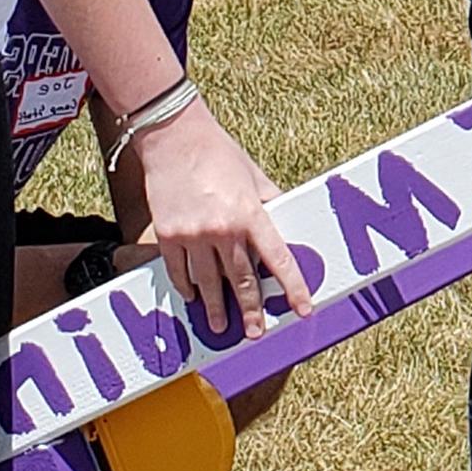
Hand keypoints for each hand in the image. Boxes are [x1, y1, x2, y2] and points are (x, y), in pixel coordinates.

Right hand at [132, 107, 292, 340]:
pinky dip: (187, 287)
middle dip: (251, 310)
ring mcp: (193, 234)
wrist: (174, 138)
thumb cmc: (219, 154)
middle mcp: (223, 229)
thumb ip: (271, 202)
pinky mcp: (168, 235)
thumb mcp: (255, 176)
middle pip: (242, 280)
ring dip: (216, 307)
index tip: (303, 309)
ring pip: (209, 283)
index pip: (278, 259)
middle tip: (255, 332)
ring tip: (221, 325)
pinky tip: (193, 298)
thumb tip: (285, 224)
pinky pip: (179, 271)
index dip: (293, 288)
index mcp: (251, 214)